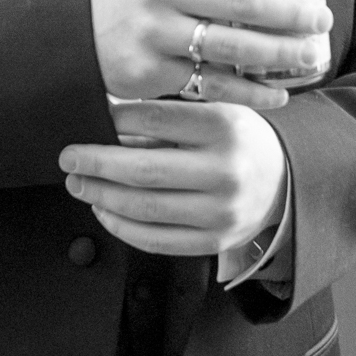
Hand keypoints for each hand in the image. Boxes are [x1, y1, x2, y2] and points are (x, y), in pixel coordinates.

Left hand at [60, 100, 286, 255]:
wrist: (285, 180)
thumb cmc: (239, 140)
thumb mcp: (215, 113)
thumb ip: (168, 119)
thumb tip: (108, 126)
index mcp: (225, 127)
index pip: (158, 120)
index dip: (118, 120)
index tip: (94, 118)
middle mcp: (226, 171)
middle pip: (145, 170)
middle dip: (97, 164)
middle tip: (69, 158)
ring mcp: (221, 212)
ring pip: (145, 208)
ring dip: (101, 196)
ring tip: (79, 184)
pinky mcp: (214, 242)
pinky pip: (156, 240)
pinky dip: (121, 226)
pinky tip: (104, 210)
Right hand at [91, 0, 332, 109]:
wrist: (74, 32)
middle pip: (245, 2)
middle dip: (293, 14)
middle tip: (321, 20)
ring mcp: (157, 34)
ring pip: (235, 48)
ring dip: (282, 54)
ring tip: (310, 55)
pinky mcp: (153, 73)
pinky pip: (214, 85)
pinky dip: (252, 93)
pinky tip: (278, 93)